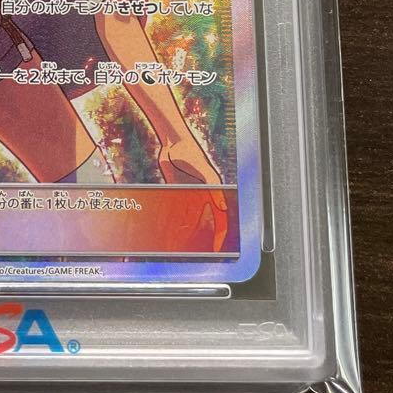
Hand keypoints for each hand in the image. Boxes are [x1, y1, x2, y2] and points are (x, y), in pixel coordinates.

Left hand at [158, 137, 228, 251]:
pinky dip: (174, 219)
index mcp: (213, 192)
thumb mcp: (203, 170)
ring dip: (186, 230)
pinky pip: (176, 209)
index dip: (220, 234)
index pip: (220, 218)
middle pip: (204, 221)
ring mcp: (189, 194)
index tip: (216, 247)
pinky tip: (168, 230)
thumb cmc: (190, 152)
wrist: (172, 142)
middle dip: (201, 236)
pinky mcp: (176, 190)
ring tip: (181, 245)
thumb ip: (213, 187)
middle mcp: (202, 195)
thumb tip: (223, 207)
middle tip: (196, 251)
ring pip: (189, 217)